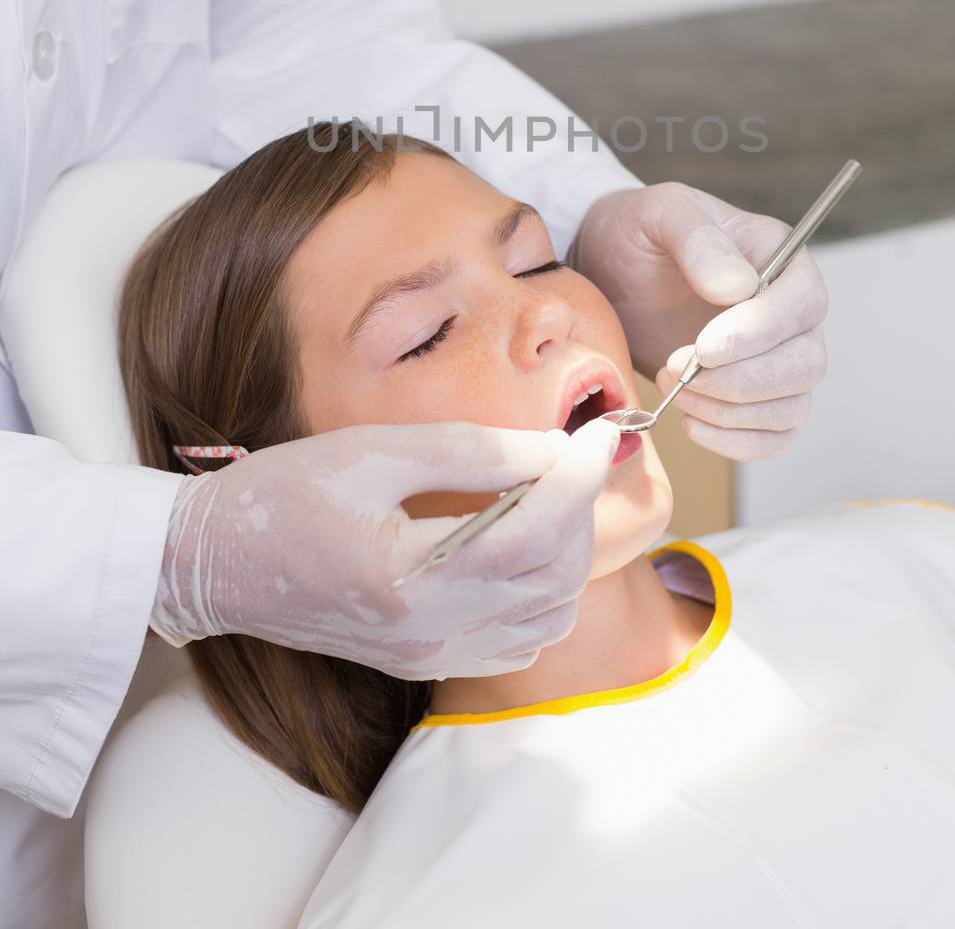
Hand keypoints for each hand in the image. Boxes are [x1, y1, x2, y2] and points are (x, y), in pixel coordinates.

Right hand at [151, 417, 618, 678]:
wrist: (211, 565)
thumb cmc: (281, 494)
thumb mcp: (372, 452)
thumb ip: (468, 451)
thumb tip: (552, 450)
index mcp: (409, 577)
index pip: (534, 534)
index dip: (581, 479)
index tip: (605, 432)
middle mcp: (427, 631)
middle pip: (553, 579)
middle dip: (582, 510)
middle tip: (577, 453)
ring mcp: (427, 654)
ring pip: (548, 617)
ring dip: (568, 553)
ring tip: (551, 493)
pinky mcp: (422, 661)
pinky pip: (518, 641)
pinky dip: (543, 593)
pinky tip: (523, 544)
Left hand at [569, 182, 828, 458]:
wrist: (608, 272)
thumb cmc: (638, 233)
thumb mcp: (659, 213)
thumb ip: (699, 239)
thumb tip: (740, 288)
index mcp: (781, 258)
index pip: (804, 304)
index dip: (760, 333)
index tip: (704, 347)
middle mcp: (790, 312)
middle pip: (806, 364)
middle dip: (739, 380)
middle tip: (676, 366)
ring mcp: (775, 358)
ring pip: (791, 406)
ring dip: (731, 411)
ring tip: (674, 387)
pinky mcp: (752, 397)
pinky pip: (774, 437)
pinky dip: (737, 442)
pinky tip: (692, 422)